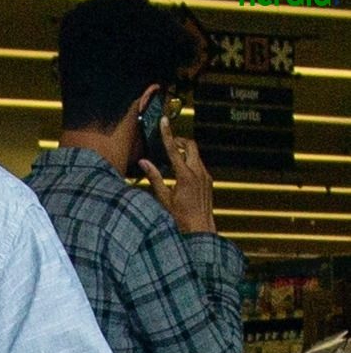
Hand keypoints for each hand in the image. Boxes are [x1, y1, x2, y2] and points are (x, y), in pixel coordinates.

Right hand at [140, 118, 216, 235]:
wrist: (200, 231)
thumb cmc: (180, 219)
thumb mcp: (163, 199)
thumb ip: (154, 177)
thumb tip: (144, 162)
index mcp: (185, 176)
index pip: (174, 149)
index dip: (167, 133)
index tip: (164, 121)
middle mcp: (198, 173)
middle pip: (190, 145)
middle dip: (180, 141)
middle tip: (170, 143)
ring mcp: (206, 176)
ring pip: (196, 155)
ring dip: (185, 153)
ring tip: (172, 161)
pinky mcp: (209, 181)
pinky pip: (199, 165)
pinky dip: (190, 163)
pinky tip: (181, 174)